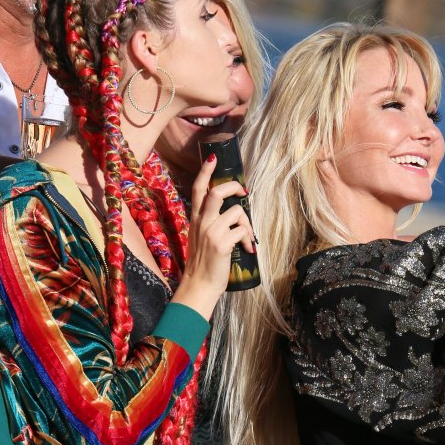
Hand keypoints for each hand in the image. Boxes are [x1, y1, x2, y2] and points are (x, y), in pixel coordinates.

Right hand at [173, 154, 255, 318]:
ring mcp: (211, 232)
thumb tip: (232, 215)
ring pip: (236, 212)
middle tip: (243, 191)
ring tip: (248, 238)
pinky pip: (242, 231)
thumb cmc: (203, 264)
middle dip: (233, 187)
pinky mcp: (221, 244)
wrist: (199, 285)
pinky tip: (249, 249)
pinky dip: (249, 239)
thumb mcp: (201, 239)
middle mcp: (201, 222)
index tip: (213, 158)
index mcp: (195, 220)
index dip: (205, 172)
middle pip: (217, 192)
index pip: (198, 190)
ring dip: (247, 223)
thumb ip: (210, 224)